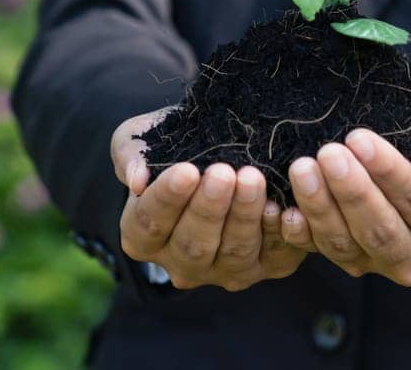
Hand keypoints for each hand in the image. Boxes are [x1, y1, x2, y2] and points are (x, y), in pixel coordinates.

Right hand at [111, 107, 305, 290]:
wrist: (224, 150)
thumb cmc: (175, 148)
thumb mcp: (142, 140)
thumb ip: (130, 154)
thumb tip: (137, 179)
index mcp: (144, 238)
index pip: (149, 224)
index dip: (167, 199)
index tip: (186, 171)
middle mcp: (182, 265)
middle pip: (192, 245)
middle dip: (208, 209)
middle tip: (223, 173)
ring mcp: (225, 271)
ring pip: (234, 253)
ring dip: (244, 216)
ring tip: (253, 179)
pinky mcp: (268, 266)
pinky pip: (275, 256)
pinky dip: (278, 233)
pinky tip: (280, 206)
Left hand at [279, 117, 410, 286]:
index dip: (388, 173)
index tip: (359, 139)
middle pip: (380, 231)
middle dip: (350, 192)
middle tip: (327, 153)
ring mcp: (378, 265)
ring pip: (344, 246)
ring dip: (319, 207)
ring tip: (301, 168)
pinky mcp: (347, 260)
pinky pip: (316, 251)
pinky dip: (298, 233)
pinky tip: (283, 209)